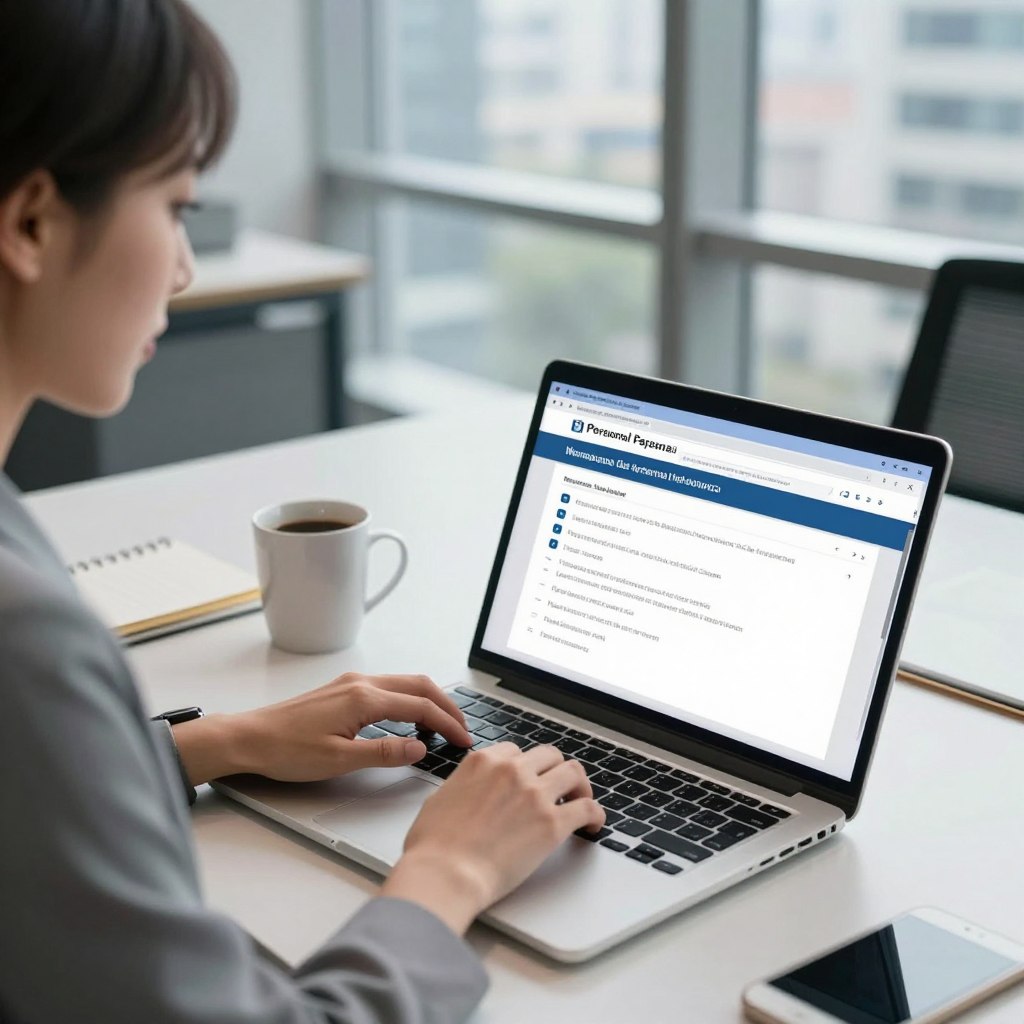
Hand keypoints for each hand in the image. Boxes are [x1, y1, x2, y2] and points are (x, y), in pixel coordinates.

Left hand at [172, 672, 472, 784]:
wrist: (248, 739)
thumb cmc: (286, 751)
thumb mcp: (338, 760)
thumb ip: (383, 753)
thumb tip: (420, 748)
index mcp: (364, 698)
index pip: (420, 707)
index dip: (448, 724)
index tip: (464, 741)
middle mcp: (361, 683)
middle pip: (418, 686)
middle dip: (446, 706)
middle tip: (463, 730)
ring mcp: (351, 683)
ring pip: (404, 683)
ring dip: (428, 701)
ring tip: (443, 726)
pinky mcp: (342, 690)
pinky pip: (388, 688)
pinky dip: (409, 700)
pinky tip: (409, 720)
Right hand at [381, 742, 604, 934]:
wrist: (446, 874)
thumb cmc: (434, 846)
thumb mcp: (439, 798)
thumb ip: (462, 786)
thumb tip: (468, 792)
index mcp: (484, 761)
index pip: (515, 751)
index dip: (524, 767)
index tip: (529, 780)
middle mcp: (512, 771)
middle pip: (549, 756)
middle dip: (554, 770)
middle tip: (558, 788)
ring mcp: (535, 795)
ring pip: (573, 773)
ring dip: (579, 786)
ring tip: (581, 801)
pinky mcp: (552, 824)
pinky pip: (587, 809)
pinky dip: (595, 815)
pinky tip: (593, 825)